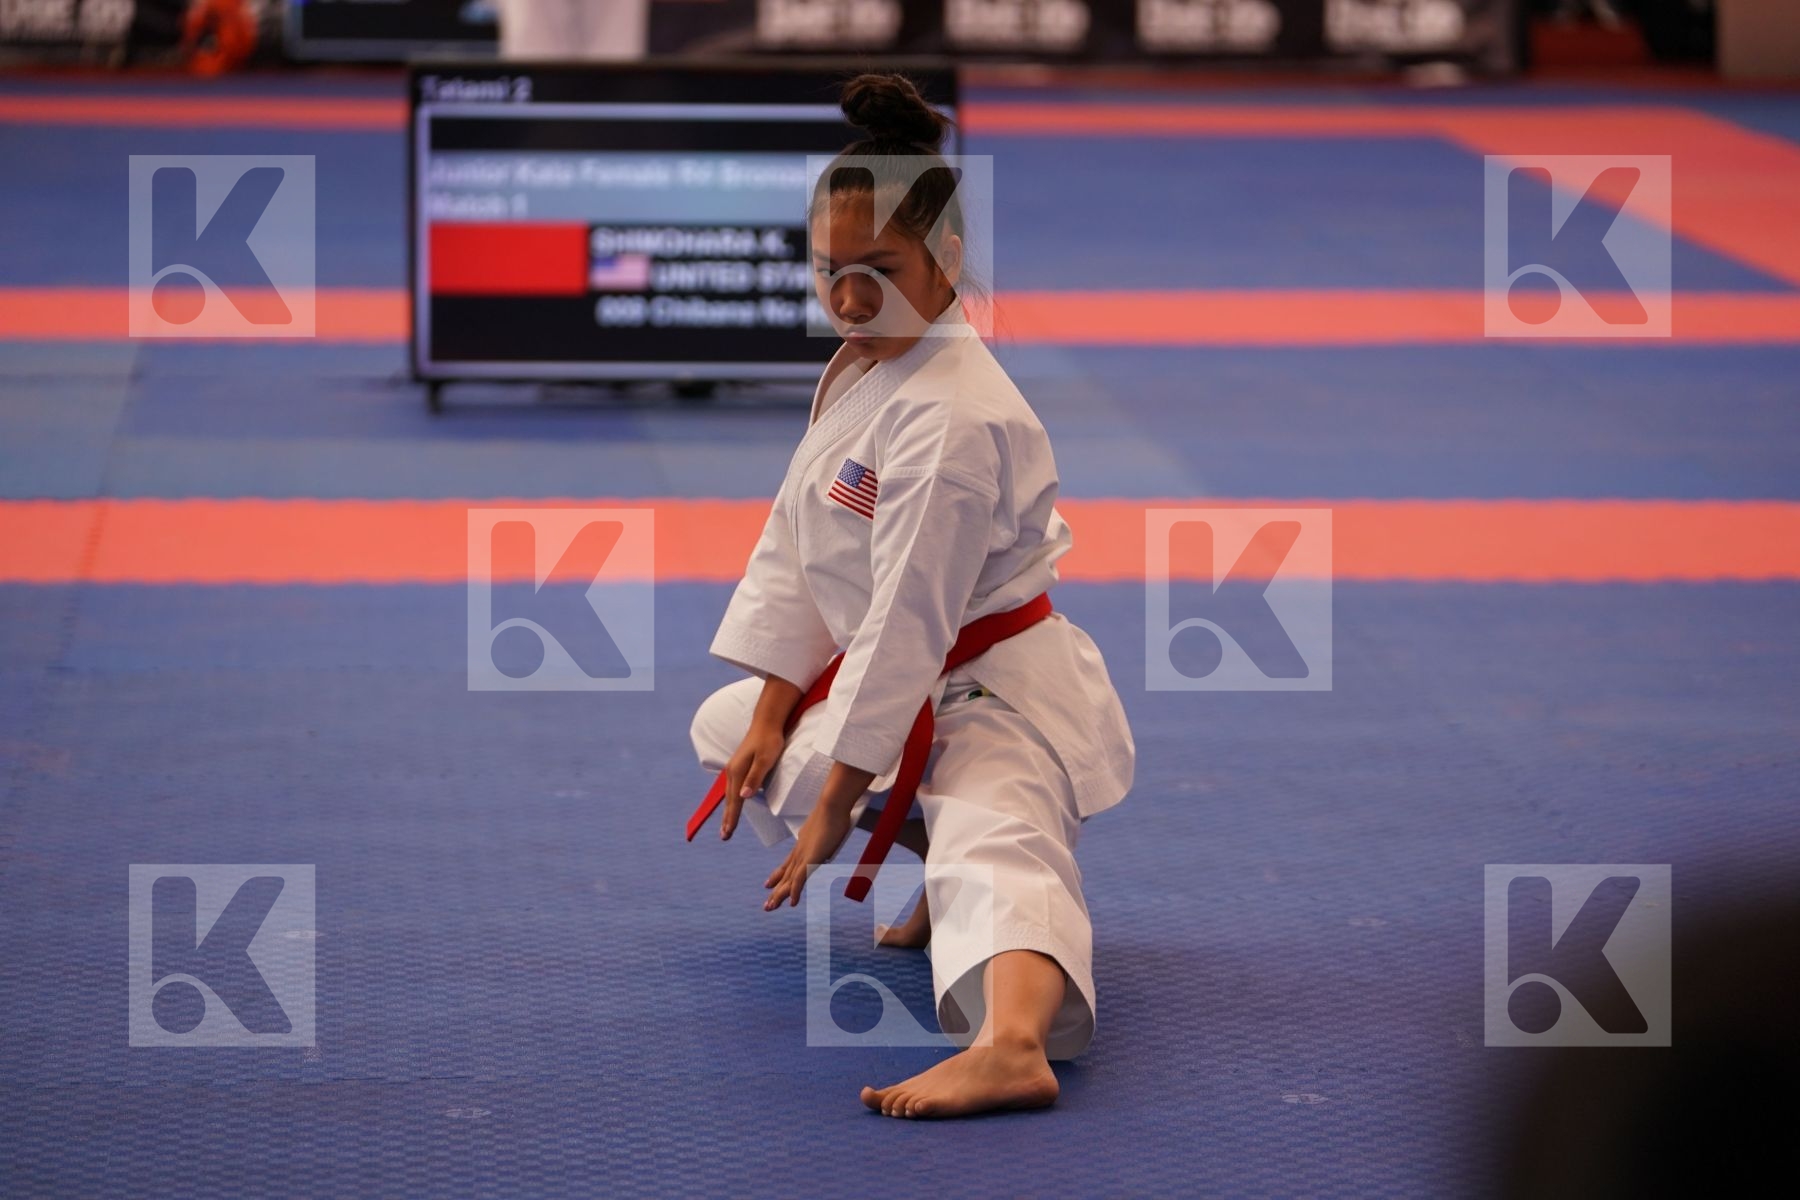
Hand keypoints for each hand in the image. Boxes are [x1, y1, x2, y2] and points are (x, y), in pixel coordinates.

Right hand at [720, 722, 786, 840]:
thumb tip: (743, 796)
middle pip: (730, 800)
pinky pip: (733, 788)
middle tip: (725, 836)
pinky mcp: (739, 765)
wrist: (767, 722)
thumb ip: (755, 778)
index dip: (732, 818)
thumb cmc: (769, 740)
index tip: (728, 833)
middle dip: (727, 819)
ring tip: (728, 826)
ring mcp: (734, 768)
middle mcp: (732, 771)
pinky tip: (735, 804)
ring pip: (730, 794)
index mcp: (737, 772)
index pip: (735, 801)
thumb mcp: (765, 760)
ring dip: (729, 811)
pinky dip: (733, 800)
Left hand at [763, 802, 854, 909]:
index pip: (788, 863)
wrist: (832, 805)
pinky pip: (800, 879)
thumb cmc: (834, 812)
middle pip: (785, 874)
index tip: (768, 884)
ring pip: (788, 879)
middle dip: (776, 890)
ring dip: (779, 895)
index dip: (778, 875)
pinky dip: (795, 892)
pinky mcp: (810, 859)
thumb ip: (824, 837)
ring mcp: (804, 855)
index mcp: (802, 844)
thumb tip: (826, 839)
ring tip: (769, 908)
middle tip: (767, 904)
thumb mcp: (828, 827)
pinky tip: (792, 903)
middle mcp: (800, 851)